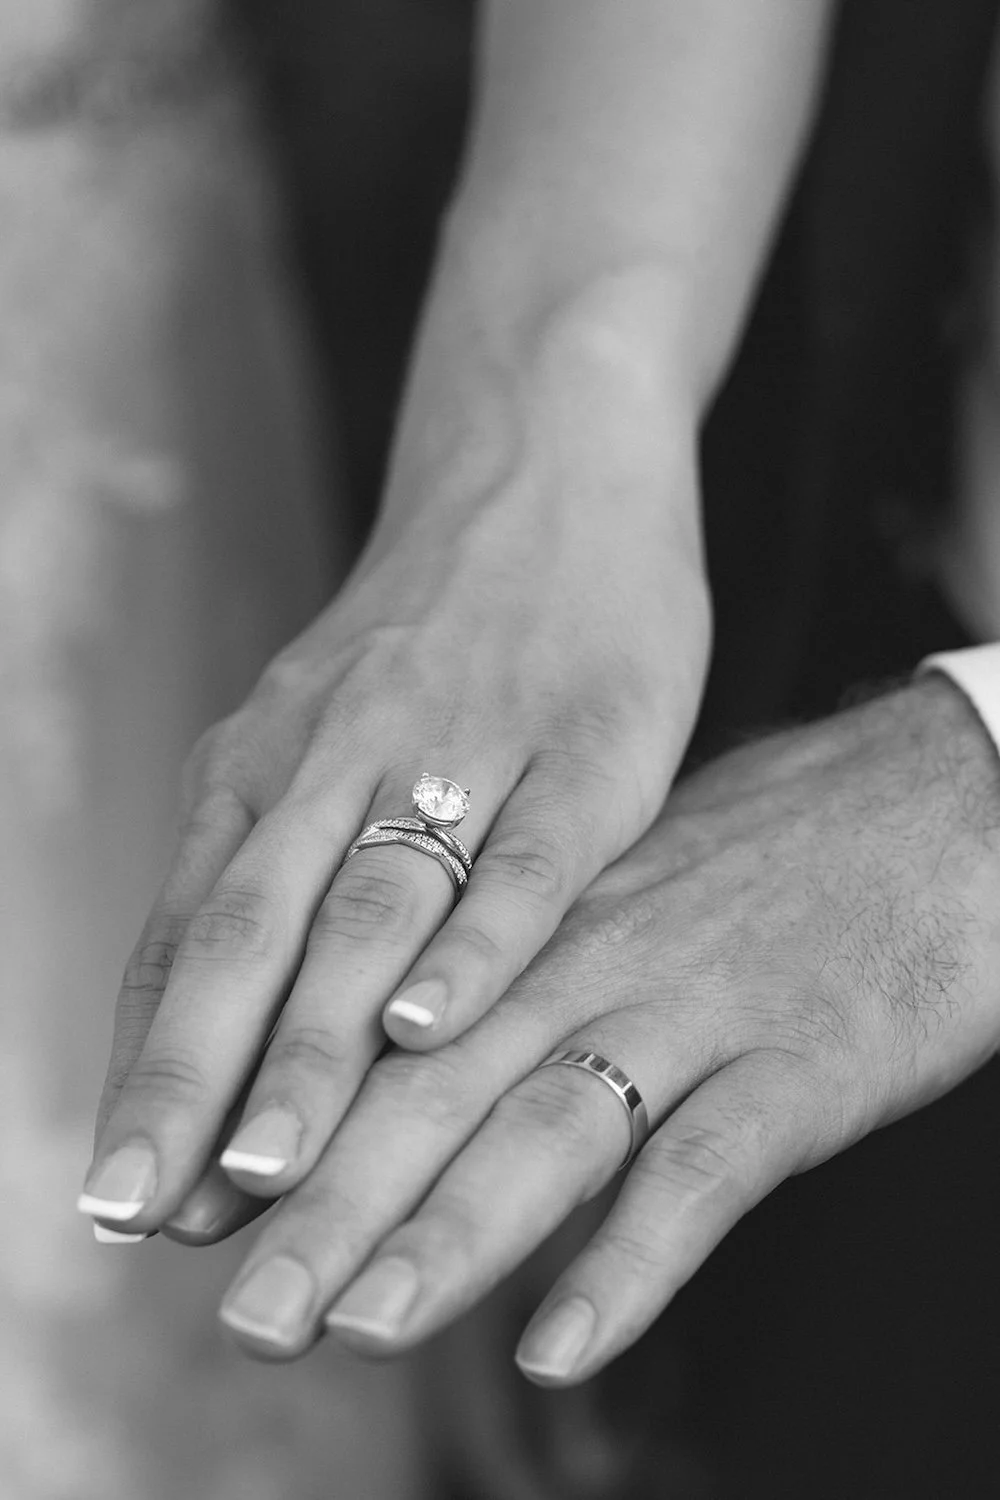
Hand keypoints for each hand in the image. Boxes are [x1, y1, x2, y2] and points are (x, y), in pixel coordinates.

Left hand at [80, 272, 709, 1236]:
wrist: (545, 473)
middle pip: (252, 936)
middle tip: (150, 1215)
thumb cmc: (436, 642)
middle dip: (199, 1083)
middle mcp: (340, 757)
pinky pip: (522, 852)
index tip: (115, 1198)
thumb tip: (227, 1045)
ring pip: (369, 908)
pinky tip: (426, 1024)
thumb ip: (281, 877)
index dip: (152, 1069)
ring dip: (313, 1042)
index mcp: (270, 766)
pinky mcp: (585, 738)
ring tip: (271, 1171)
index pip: (191, 937)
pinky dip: (471, 940)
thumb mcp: (326, 737)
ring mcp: (461, 742)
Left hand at [193, 676, 999, 1380]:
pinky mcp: (803, 1061)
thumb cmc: (780, 846)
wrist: (942, 796)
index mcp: (544, 919)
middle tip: (243, 1310)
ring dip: (448, 1234)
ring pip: (550, 1127)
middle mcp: (598, 960)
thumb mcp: (629, 882)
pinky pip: (706, 1170)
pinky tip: (561, 1343)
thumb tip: (427, 1038)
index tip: (204, 1213)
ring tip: (355, 1324)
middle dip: (331, 1204)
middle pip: (441, 1090)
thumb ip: (534, 960)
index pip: (389, 1029)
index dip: (292, 1125)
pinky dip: (631, 1260)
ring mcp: (698, 1008)